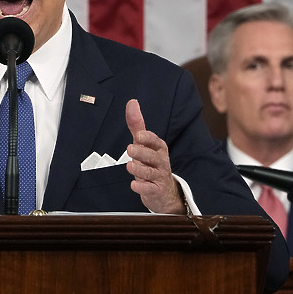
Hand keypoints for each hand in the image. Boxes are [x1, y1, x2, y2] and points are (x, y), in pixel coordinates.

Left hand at [124, 99, 185, 213]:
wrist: (163, 191)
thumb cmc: (151, 162)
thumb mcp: (144, 143)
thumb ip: (137, 125)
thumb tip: (132, 102)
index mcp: (158, 148)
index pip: (155, 142)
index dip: (148, 139)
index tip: (138, 136)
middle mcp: (161, 162)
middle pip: (153, 157)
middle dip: (142, 153)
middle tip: (130, 149)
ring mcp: (159, 177)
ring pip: (150, 173)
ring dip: (139, 169)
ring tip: (129, 166)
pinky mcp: (155, 191)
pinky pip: (149, 189)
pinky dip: (142, 187)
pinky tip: (133, 184)